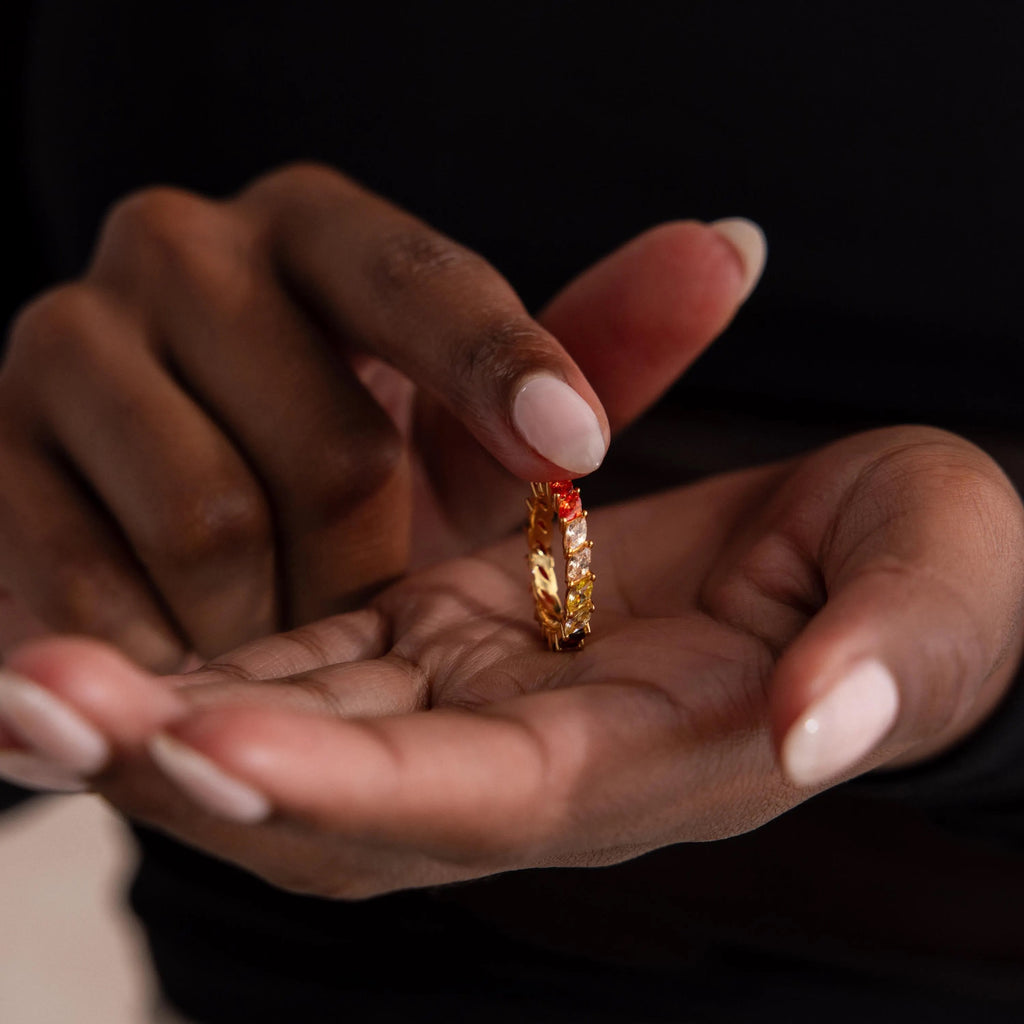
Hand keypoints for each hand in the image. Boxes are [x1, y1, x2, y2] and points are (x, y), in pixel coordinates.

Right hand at [0, 163, 762, 668]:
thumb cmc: (337, 446)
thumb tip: (731, 247)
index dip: (500, 365)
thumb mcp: (463, 403)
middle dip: (377, 554)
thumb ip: (590, 334)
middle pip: (326, 439)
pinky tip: (193, 659)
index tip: (579, 448)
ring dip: (286, 611)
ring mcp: (65, 349)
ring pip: (214, 518)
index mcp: (308, 232)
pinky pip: (81, 581)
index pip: (415, 283)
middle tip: (377, 594)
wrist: (154, 503)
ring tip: (288, 620)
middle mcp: (177, 253)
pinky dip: (163, 644)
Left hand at [1, 425, 1019, 895]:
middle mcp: (540, 756)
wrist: (871, 547)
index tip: (206, 740)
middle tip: (40, 698)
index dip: (349, 786)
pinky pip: (308, 659)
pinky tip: (101, 629)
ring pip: (302, 731)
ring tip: (25, 672)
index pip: (481, 801)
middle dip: (193, 768)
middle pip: (346, 797)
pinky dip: (204, 655)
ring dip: (161, 715)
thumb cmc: (923, 567)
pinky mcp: (448, 631)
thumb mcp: (932, 586)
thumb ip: (893, 656)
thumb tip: (822, 723)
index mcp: (648, 760)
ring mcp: (482, 696)